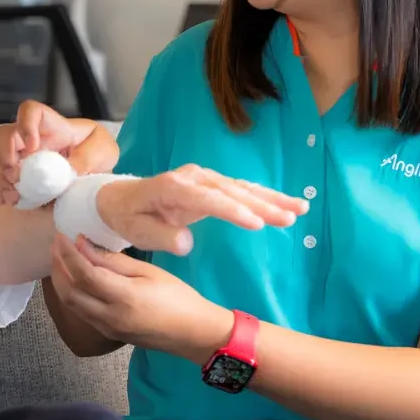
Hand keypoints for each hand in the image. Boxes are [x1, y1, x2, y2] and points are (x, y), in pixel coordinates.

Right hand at [0, 100, 118, 204]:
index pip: (30, 111)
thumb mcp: (104, 151)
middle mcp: (30, 139)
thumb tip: (68, 170)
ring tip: (13, 196)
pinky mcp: (17, 177)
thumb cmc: (98, 155)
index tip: (32, 147)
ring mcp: (20, 158)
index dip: (25, 124)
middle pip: (3, 135)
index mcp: (52, 127)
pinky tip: (7, 200)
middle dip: (4, 155)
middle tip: (16, 177)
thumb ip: (88, 157)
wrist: (94, 177)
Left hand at [50, 235, 234, 361]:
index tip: (63, 235)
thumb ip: (115, 262)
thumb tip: (85, 246)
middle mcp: (109, 316)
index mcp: (123, 298)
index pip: (85, 274)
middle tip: (56, 244)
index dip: (69, 254)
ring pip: (71, 304)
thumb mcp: (150, 273)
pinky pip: (81, 312)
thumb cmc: (178, 298)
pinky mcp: (108, 333)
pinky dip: (72, 293)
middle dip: (58, 266)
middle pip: (70, 292)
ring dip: (61, 281)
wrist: (194, 334)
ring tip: (60, 259)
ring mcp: (106, 328)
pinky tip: (75, 279)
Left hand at [97, 165, 307, 254]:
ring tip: (300, 209)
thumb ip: (160, 237)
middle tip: (290, 217)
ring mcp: (204, 178)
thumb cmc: (128, 218)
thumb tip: (186, 242)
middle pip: (232, 191)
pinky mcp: (213, 184)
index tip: (257, 224)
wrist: (119, 199)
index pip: (209, 199)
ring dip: (272, 198)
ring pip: (242, 188)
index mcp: (173, 188)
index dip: (234, 210)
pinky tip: (288, 204)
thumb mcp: (136, 231)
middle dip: (263, 204)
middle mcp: (193, 177)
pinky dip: (265, 196)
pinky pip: (242, 189)